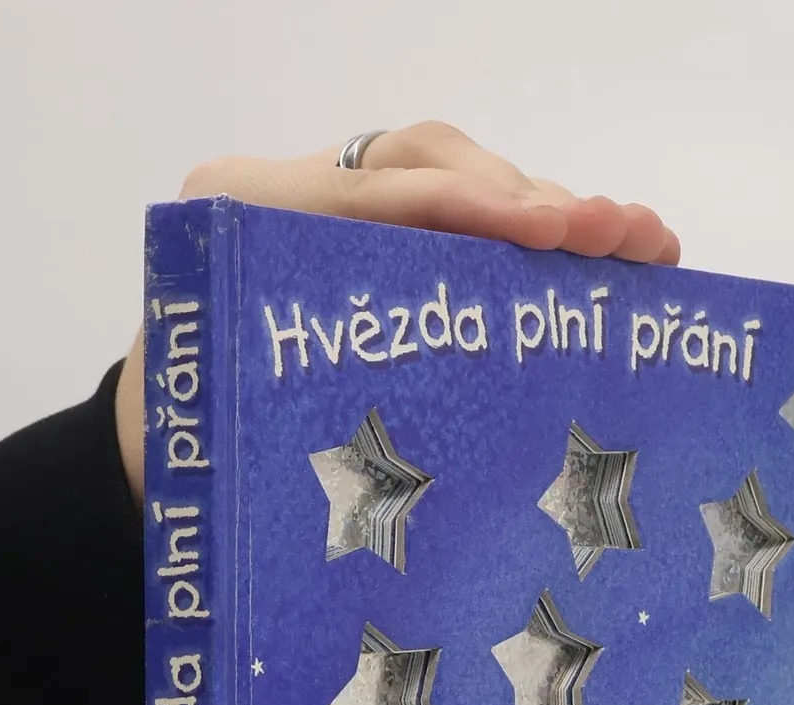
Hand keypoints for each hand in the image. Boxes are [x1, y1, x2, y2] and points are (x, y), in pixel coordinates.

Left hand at [115, 122, 680, 498]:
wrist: (152, 435)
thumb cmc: (187, 440)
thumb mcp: (224, 426)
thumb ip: (307, 400)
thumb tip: (427, 448)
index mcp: (242, 210)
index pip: (373, 192)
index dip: (468, 207)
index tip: (548, 235)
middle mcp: (296, 191)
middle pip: (432, 167)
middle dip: (535, 203)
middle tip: (619, 235)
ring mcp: (344, 208)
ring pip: (460, 184)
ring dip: (556, 216)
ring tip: (641, 243)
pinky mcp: (381, 237)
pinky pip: (465, 221)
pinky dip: (538, 239)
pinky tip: (611, 254)